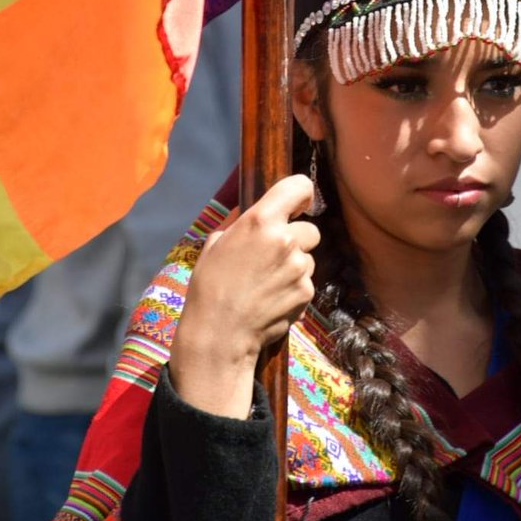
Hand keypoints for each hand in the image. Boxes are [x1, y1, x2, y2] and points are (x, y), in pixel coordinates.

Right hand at [169, 174, 319, 417]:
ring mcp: (299, 267)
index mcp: (261, 220)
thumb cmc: (210, 285)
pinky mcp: (306, 292)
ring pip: (308, 257)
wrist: (219, 333)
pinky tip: (273, 299)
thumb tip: (258, 217)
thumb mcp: (217, 244)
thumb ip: (243, 225)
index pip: (299, 187)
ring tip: (268, 283)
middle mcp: (286, 239)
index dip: (301, 193)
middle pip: (310, 228)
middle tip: (273, 257)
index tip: (298, 203)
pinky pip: (306, 282)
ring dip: (295, 266)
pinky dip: (294, 288)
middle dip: (296, 239)